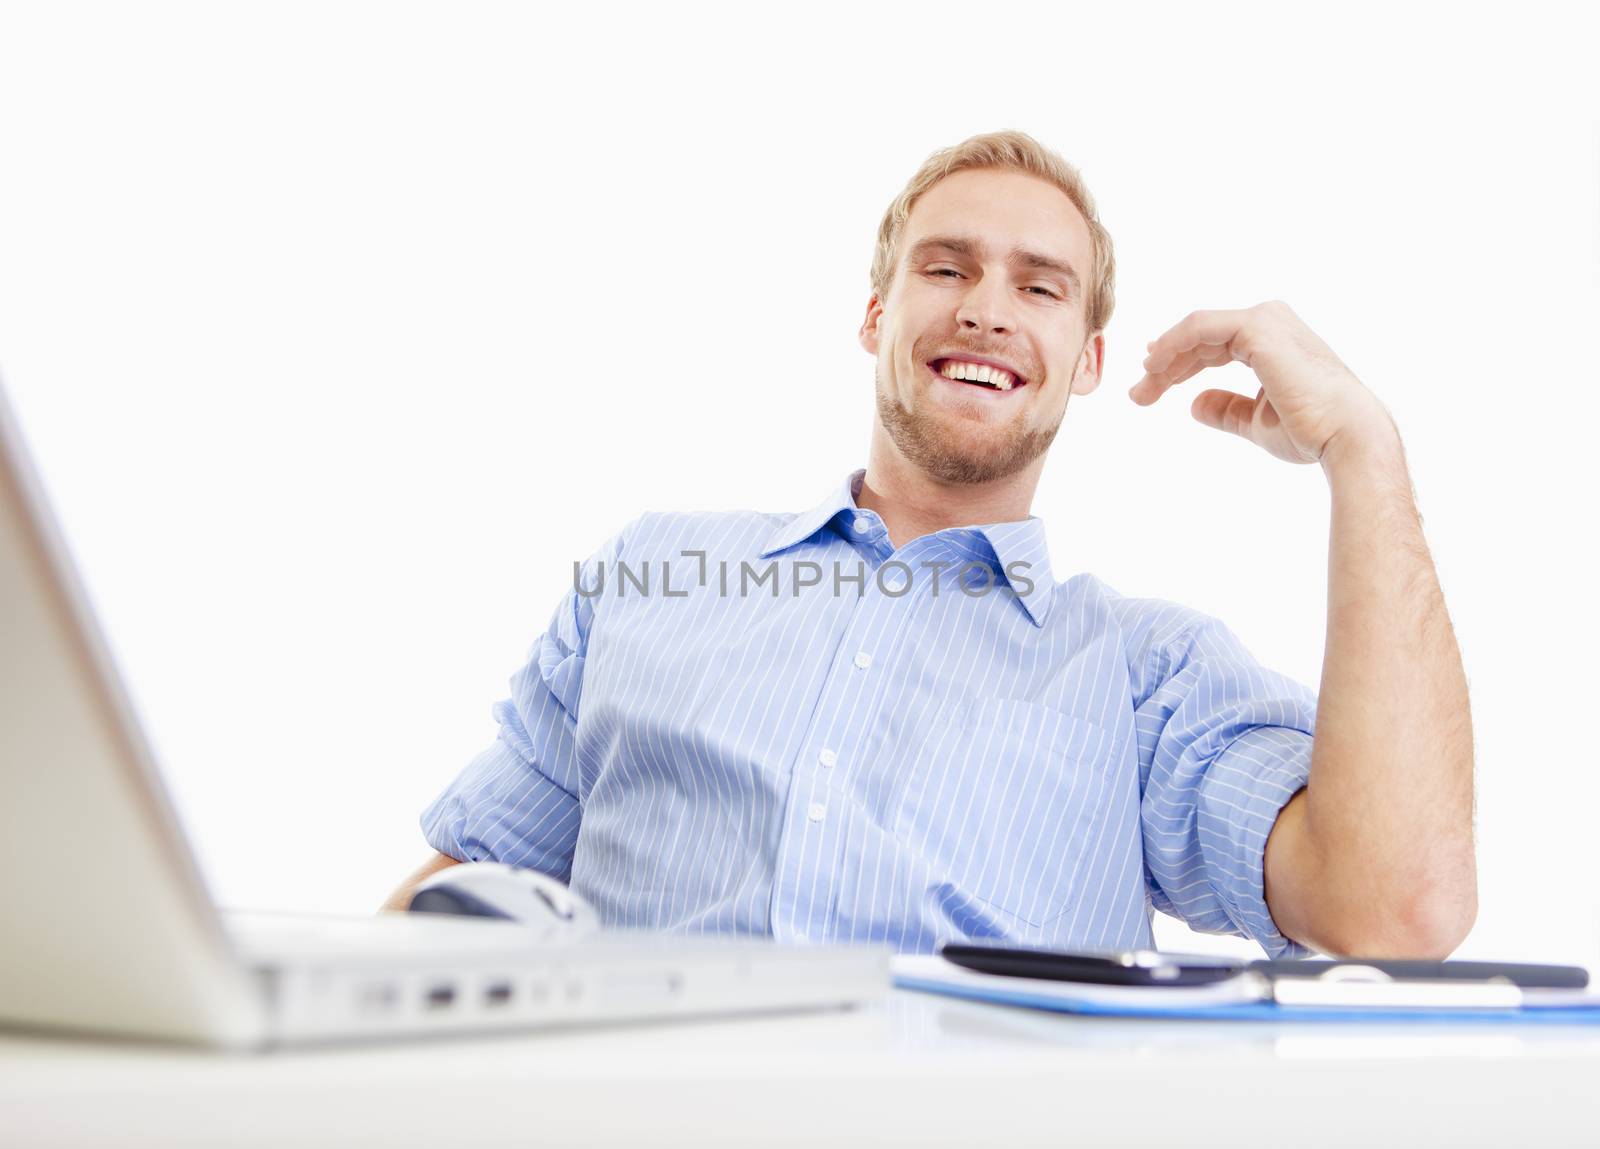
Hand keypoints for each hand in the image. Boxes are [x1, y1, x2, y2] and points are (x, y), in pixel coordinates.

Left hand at [1128, 300, 1395, 465]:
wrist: (1345, 435)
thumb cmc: (1311, 431)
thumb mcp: (1257, 421)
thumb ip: (1226, 409)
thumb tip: (1193, 405)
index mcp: (1272, 339)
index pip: (1213, 344)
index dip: (1178, 362)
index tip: (1150, 382)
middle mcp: (1270, 321)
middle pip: (1200, 337)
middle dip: (1165, 365)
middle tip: (1138, 394)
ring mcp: (1264, 321)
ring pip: (1195, 331)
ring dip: (1163, 358)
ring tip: (1142, 388)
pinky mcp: (1256, 329)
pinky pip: (1199, 328)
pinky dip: (1173, 345)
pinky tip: (1154, 369)